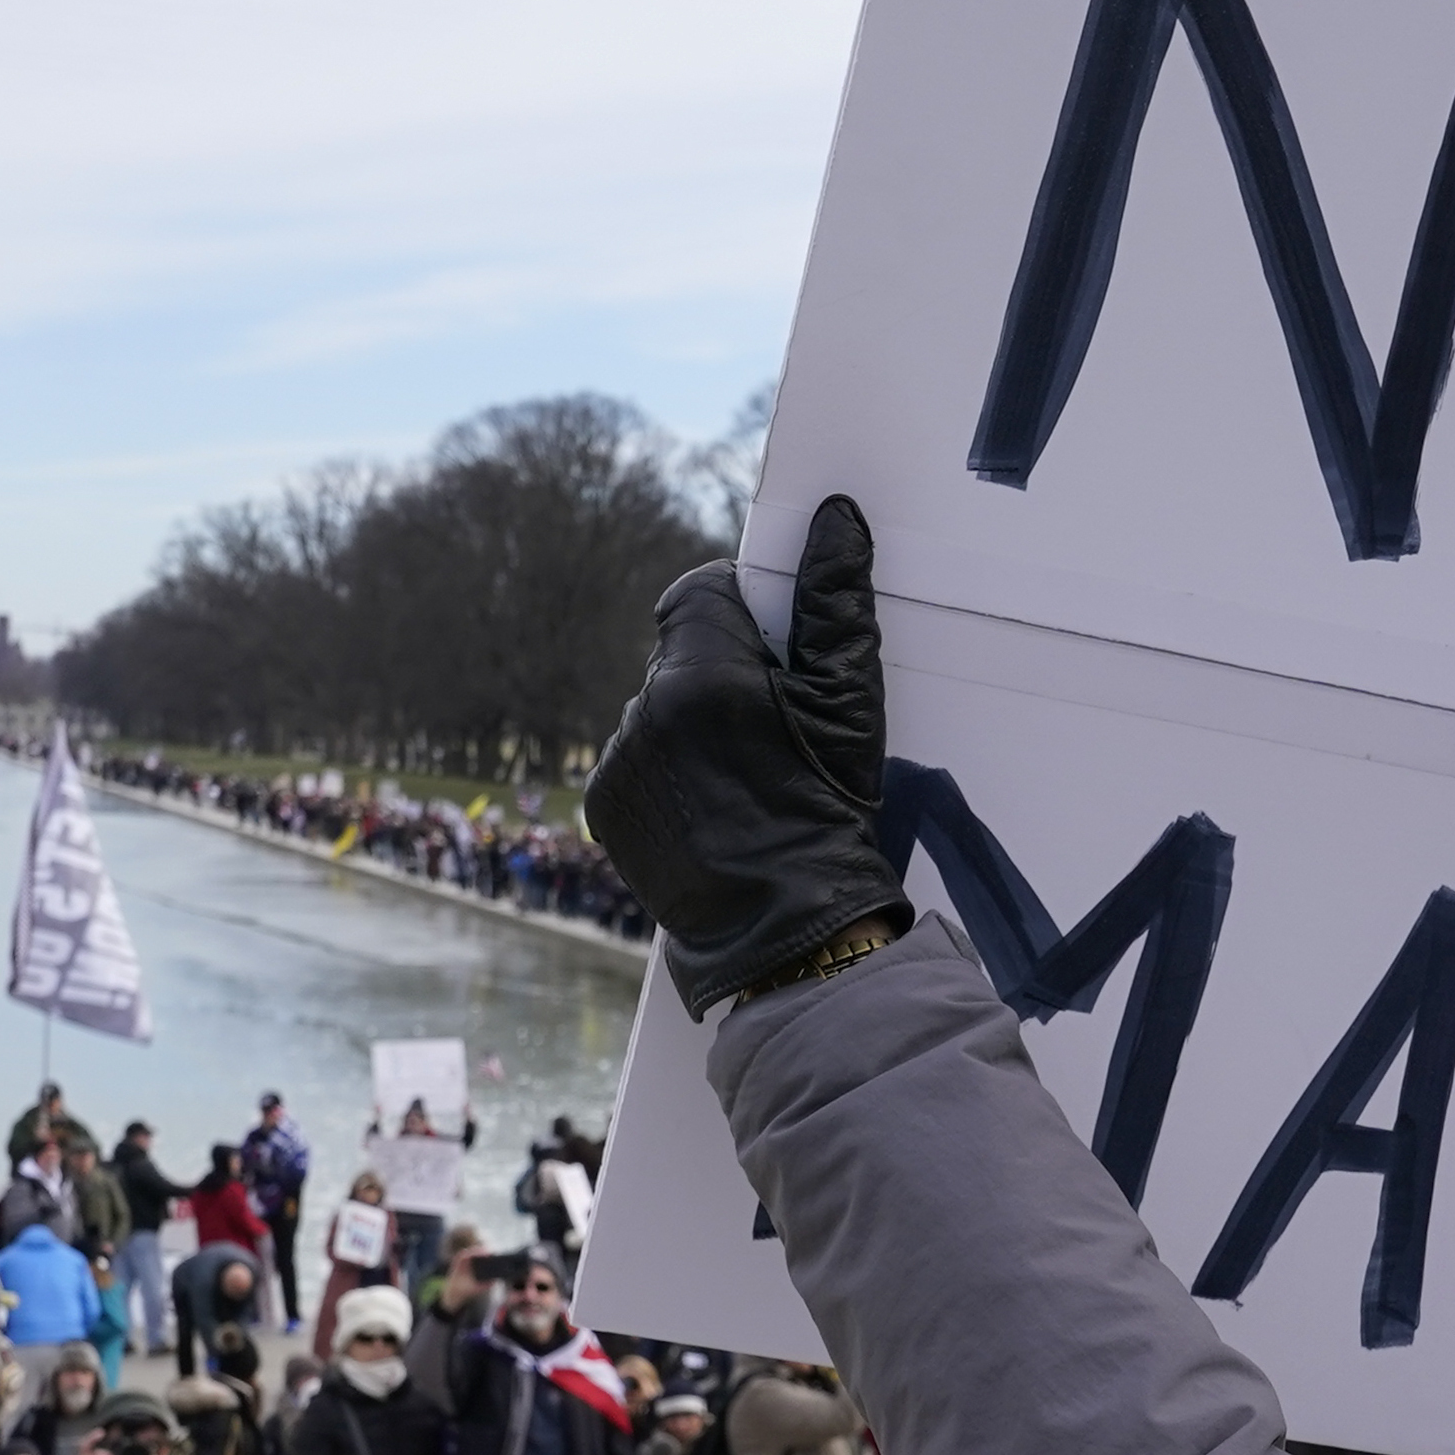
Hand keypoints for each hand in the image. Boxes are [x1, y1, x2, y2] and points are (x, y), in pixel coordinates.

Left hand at [582, 492, 906, 1014]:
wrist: (787, 936)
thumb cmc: (827, 816)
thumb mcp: (850, 706)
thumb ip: (835, 603)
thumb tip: (835, 518)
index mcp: (703, 675)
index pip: (701, 589)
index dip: (740, 607)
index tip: (775, 648)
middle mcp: (644, 711)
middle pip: (680, 651)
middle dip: (723, 671)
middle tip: (774, 725)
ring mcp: (618, 762)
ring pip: (656, 708)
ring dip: (693, 724)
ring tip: (746, 778)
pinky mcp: (604, 806)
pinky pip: (636, 760)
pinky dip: (669, 772)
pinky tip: (713, 808)